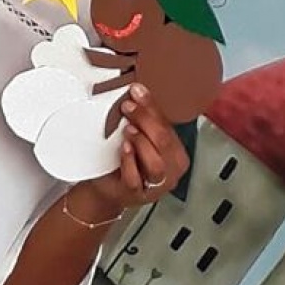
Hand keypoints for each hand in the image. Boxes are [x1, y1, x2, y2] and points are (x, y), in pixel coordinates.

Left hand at [68, 83, 188, 221]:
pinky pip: (135, 179)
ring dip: (140, 142)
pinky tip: (124, 148)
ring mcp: (155, 185)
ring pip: (155, 164)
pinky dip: (129, 161)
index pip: (168, 127)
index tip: (137, 91)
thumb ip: (145, 120)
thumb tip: (137, 91)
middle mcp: (170, 170)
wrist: (108, 186)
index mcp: (176, 153)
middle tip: (128, 107)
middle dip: (145, 120)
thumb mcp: (140, 137)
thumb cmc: (127, 159)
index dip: (152, 108)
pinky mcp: (136, 193)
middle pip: (164, 143)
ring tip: (127, 129)